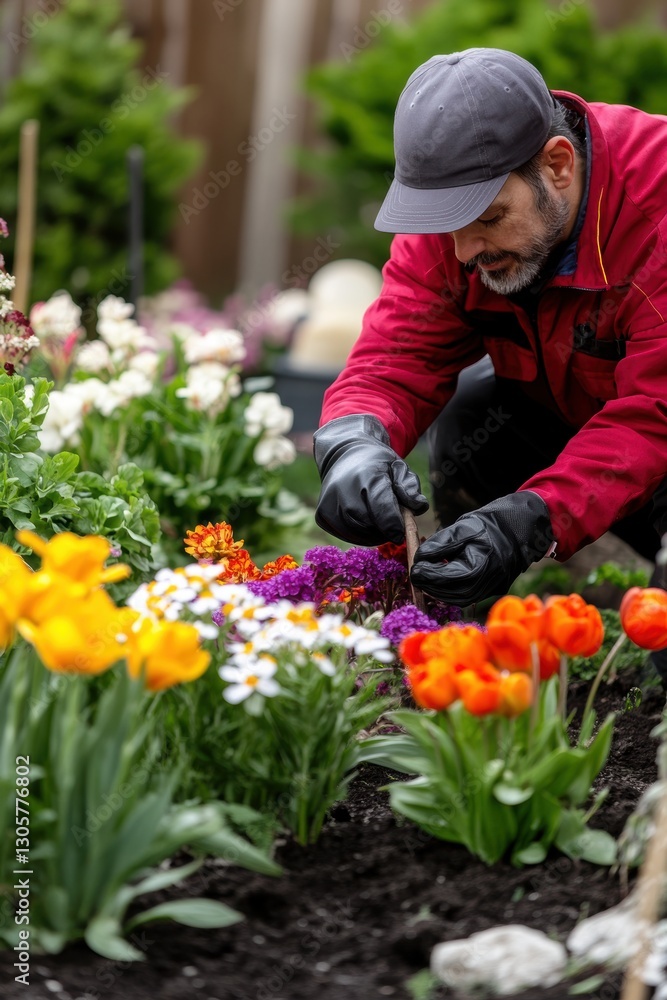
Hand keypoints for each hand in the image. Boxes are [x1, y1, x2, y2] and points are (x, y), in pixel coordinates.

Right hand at [313, 414, 428, 545]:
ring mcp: (330, 505)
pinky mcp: (322, 516)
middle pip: (371, 526)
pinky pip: (345, 534)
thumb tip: (418, 507)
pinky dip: (358, 533)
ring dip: (372, 533)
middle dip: (384, 529)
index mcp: (367, 478)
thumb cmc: (376, 464)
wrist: (345, 454)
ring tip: (377, 519)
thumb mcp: (399, 468)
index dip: (396, 527)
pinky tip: (363, 520)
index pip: (383, 513)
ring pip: (357, 534)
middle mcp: (344, 492)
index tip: (401, 532)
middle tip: (390, 521)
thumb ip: (410, 487)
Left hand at [410, 491, 554, 604]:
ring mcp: (493, 589)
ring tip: (425, 577)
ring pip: (459, 599)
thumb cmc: (489, 525)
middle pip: (452, 593)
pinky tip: (441, 580)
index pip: (447, 577)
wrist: (518, 528)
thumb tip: (419, 558)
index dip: (427, 574)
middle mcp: (489, 582)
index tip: (413, 568)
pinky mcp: (493, 590)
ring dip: (439, 591)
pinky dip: (451, 591)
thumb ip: (440, 544)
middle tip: (416, 575)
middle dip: (430, 585)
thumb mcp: (462, 527)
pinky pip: (468, 596)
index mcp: (482, 564)